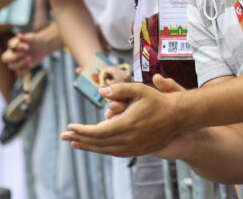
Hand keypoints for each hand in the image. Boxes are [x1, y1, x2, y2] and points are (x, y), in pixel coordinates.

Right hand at [1, 31, 57, 73]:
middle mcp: (12, 53)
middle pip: (4, 58)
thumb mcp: (32, 38)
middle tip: (23, 55)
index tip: (28, 47)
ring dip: (20, 64)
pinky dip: (25, 69)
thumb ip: (25, 37)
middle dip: (13, 58)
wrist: (42, 47)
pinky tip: (31, 63)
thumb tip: (18, 35)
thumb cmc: (35, 40)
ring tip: (30, 58)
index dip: (18, 47)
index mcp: (13, 44)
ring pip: (11, 66)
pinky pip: (19, 71)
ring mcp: (16, 61)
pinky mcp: (21, 67)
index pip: (11, 46)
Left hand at [61, 74, 185, 155]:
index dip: (81, 130)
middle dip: (79, 139)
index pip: (97, 131)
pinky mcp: (138, 151)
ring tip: (75, 144)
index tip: (69, 127)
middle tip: (64, 136)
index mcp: (127, 124)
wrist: (178, 116)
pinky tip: (94, 146)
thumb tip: (100, 93)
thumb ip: (118, 90)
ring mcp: (134, 148)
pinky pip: (115, 153)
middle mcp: (129, 139)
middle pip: (98, 143)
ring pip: (105, 150)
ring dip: (88, 147)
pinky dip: (102, 150)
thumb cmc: (157, 100)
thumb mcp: (138, 89)